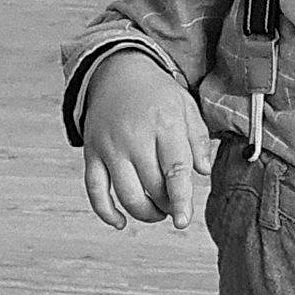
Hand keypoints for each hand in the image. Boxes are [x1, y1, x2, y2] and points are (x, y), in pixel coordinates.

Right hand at [81, 51, 213, 230]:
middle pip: (152, 187)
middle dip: (166, 206)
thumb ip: (197, 140)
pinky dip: (105, 212)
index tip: (183, 220)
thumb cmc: (157, 94)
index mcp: (164, 124)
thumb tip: (202, 172)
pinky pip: (95, 190)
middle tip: (175, 207)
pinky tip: (120, 223)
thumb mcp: (186, 107)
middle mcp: (134, 137)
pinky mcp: (92, 153)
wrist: (116, 71)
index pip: (175, 170)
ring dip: (144, 213)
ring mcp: (110, 146)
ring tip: (156, 212)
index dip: (180, 199)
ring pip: (125, 194)